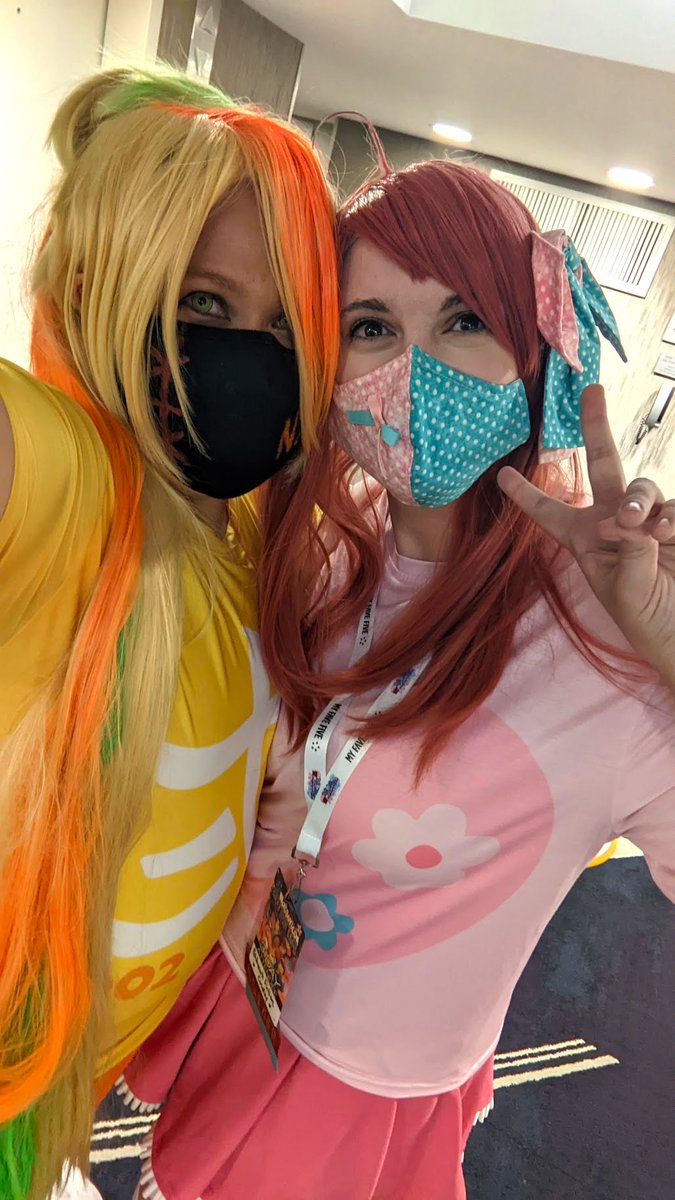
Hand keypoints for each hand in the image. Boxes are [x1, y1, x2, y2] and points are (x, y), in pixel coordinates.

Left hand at [497, 385, 674, 688]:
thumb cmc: (646, 620)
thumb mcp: (625, 591)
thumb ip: (626, 551)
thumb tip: (630, 517)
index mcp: (585, 541)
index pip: (550, 513)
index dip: (527, 495)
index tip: (501, 475)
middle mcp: (614, 523)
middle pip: (603, 466)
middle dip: (595, 427)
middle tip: (591, 390)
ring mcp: (648, 521)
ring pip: (640, 487)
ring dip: (637, 499)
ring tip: (636, 523)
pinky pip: (671, 508)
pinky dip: (667, 518)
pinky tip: (665, 534)